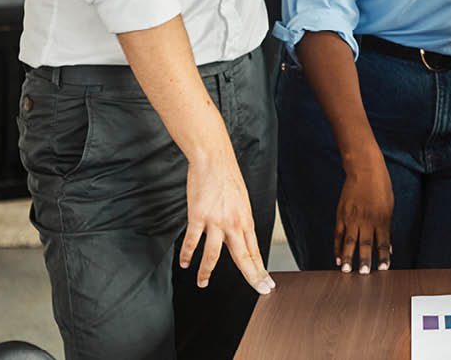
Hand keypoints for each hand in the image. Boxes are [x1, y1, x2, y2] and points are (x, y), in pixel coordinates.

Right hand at [179, 149, 273, 294]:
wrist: (214, 160)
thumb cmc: (228, 179)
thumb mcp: (241, 202)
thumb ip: (240, 222)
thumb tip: (241, 237)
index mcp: (245, 220)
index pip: (254, 251)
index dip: (260, 270)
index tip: (266, 284)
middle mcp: (234, 223)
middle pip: (243, 257)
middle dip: (252, 276)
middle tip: (259, 290)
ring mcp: (216, 221)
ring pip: (213, 255)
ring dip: (207, 272)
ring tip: (202, 283)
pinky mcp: (198, 216)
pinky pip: (192, 241)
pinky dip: (187, 255)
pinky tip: (185, 264)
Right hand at [334, 152, 393, 273]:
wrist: (365, 169)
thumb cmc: (381, 187)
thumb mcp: (389, 206)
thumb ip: (387, 227)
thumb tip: (389, 247)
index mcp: (382, 218)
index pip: (383, 241)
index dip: (384, 256)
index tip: (384, 268)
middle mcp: (367, 219)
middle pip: (366, 243)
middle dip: (365, 259)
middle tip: (364, 273)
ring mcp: (352, 217)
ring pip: (349, 241)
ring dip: (347, 257)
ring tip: (346, 270)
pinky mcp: (341, 215)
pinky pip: (338, 234)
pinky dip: (337, 247)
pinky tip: (337, 258)